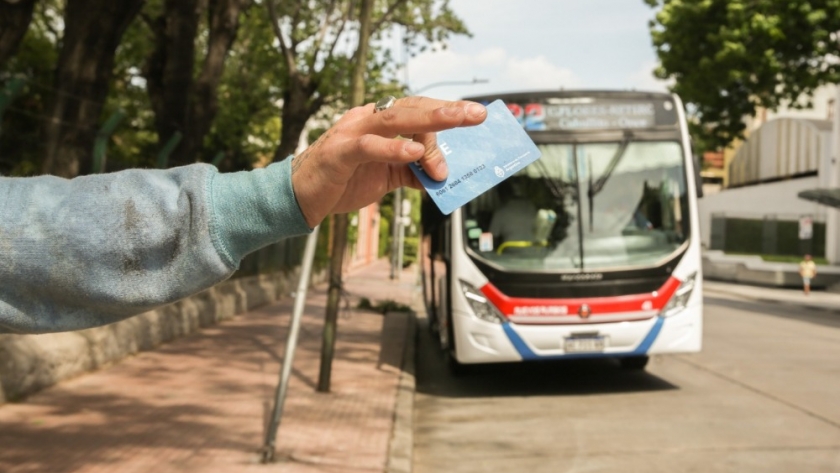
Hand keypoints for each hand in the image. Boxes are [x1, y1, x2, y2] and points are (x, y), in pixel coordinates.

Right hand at [290, 96, 486, 227]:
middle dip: (446, 110)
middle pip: (412, 108)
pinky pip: (369, 146)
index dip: (446, 114)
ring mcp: (352, 132)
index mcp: (378, 122)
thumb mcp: (385, 177)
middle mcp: (366, 119)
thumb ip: (412, 172)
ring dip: (428, 120)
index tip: (474, 118)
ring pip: (394, 119)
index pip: (417, 111)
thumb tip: (442, 175)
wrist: (300, 196)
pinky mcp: (339, 152)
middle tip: (476, 114)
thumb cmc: (341, 180)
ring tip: (455, 120)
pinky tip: (414, 152)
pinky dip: (392, 148)